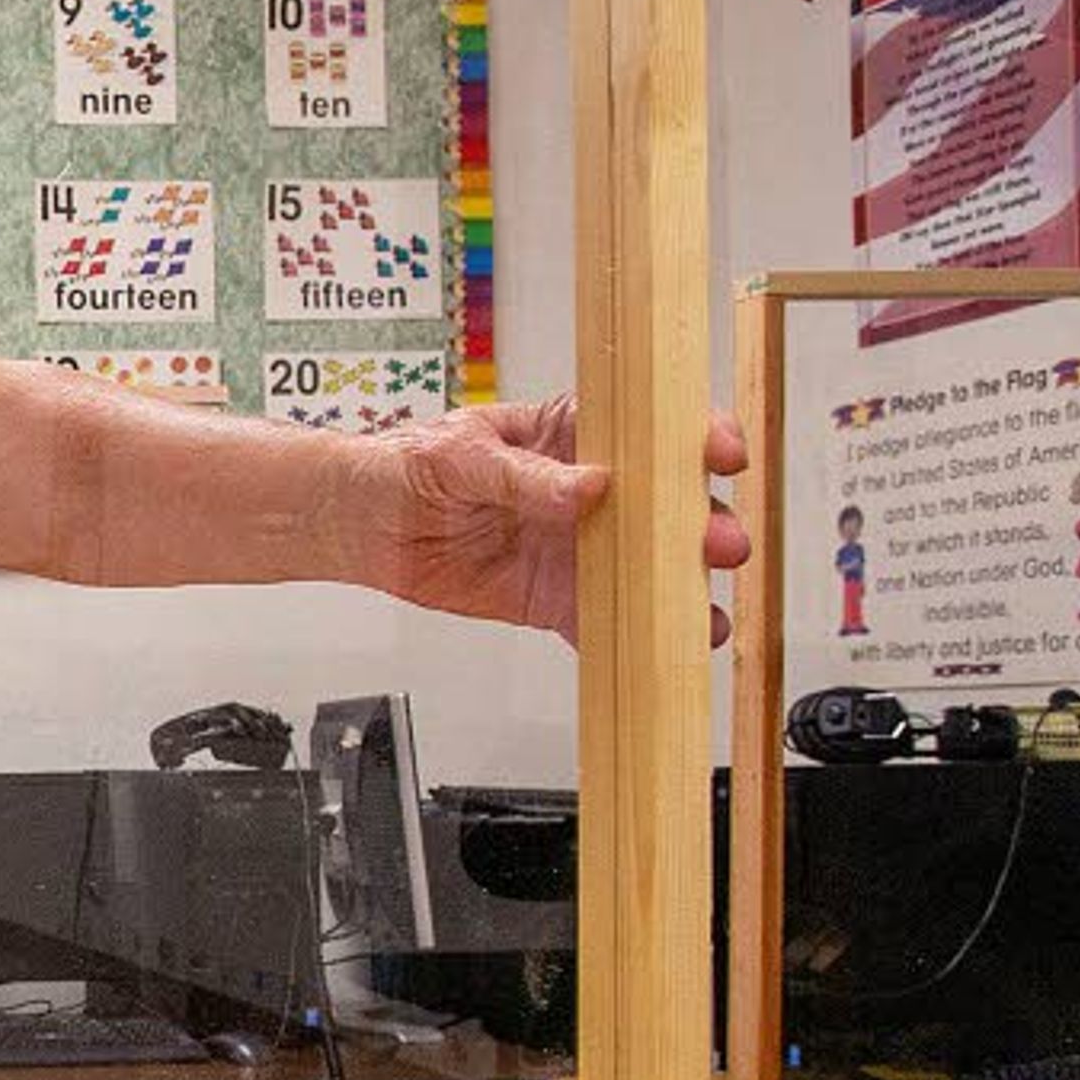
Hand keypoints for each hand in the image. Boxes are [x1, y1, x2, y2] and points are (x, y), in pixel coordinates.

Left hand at [376, 392, 750, 642]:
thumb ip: (524, 474)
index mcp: (572, 436)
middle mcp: (589, 492)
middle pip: (667, 507)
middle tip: (718, 542)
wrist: (360, 522)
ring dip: (682, 588)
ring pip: (647, 569)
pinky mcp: (552, 596)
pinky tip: (654, 647)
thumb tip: (587, 486)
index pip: (650, 432)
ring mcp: (576, 546)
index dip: (695, 439)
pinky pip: (598, 620)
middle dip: (703, 524)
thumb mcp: (461, 454)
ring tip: (703, 610)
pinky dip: (627, 636)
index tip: (719, 454)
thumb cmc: (407, 466)